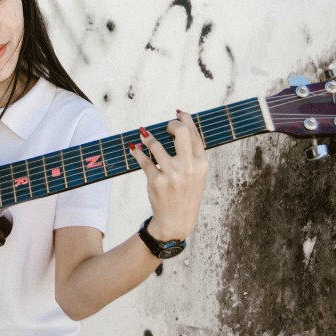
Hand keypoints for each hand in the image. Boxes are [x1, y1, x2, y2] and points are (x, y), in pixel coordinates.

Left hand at [129, 111, 207, 240]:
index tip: (178, 114)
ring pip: (156, 145)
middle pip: (181, 132)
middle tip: (166, 127)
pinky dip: (137, 152)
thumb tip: (180, 129)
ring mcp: (172, 174)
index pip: (195, 134)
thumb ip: (191, 155)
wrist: (177, 221)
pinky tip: (134, 149)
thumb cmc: (186, 195)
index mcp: (201, 164)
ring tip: (144, 136)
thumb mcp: (196, 176)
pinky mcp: (156, 181)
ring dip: (148, 138)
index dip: (186, 120)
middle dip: (171, 124)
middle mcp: (188, 168)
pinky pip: (144, 160)